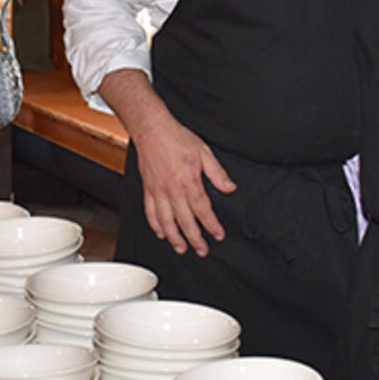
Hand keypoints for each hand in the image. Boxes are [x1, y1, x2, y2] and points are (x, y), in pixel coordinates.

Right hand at [131, 112, 236, 256]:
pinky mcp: (148, 189)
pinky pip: (150, 212)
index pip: (203, 210)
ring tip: (181, 249)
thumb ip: (218, 173)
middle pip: (185, 221)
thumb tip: (230, 188)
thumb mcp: (204, 152)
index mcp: (189, 182)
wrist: (152, 129)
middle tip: (202, 250)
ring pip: (166, 221)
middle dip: (195, 239)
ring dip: (174, 238)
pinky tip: (161, 233)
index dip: (212, 225)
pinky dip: (155, 225)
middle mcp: (172, 190)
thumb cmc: (177, 138)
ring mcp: (158, 191)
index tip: (218, 235)